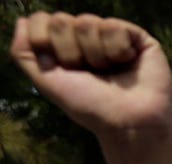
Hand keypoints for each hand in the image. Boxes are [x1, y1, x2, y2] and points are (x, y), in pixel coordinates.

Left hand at [11, 12, 171, 142]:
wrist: (128, 121)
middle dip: (70, 51)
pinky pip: (113, 26)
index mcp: (64, 46)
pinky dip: (117, 50)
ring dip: (96, 54)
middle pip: (60, 20)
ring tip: (109, 71)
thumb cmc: (90, 106)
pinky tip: (127, 63)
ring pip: (87, 22)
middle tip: (89, 73)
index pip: (41, 21)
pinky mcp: (136, 37)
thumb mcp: (46, 82)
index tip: (62, 68)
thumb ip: (23, 52)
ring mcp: (111, 36)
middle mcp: (87, 38)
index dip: (45, 43)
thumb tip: (22, 20)